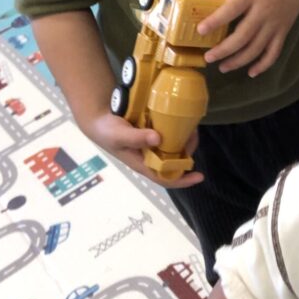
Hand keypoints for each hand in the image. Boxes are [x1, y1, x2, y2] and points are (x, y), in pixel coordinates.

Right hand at [82, 109, 203, 188]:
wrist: (99, 120)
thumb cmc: (108, 132)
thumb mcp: (119, 135)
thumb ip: (136, 137)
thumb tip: (158, 139)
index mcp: (142, 164)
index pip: (164, 178)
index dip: (182, 180)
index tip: (199, 176)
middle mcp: (150, 157)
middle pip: (174, 161)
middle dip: (187, 151)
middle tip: (194, 134)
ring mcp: (151, 146)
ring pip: (173, 148)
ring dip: (184, 139)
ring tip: (191, 125)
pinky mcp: (151, 134)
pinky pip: (168, 135)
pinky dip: (176, 129)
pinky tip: (181, 119)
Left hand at [195, 0, 298, 76]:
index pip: (231, 10)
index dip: (216, 21)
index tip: (201, 31)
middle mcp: (263, 11)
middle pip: (242, 36)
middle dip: (224, 50)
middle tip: (208, 58)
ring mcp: (274, 23)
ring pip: (256, 48)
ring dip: (239, 61)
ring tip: (223, 67)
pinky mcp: (284, 30)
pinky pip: (274, 52)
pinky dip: (263, 65)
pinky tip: (251, 72)